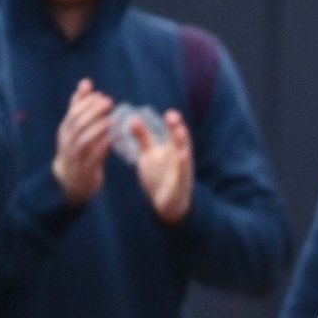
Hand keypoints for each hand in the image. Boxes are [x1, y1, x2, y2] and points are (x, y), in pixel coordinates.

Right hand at [51, 79, 116, 205]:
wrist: (69, 180)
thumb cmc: (76, 148)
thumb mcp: (74, 126)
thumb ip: (80, 105)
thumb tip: (86, 82)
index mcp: (66, 130)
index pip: (73, 113)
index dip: (86, 103)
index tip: (101, 95)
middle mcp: (68, 141)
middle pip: (78, 124)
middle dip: (93, 112)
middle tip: (109, 103)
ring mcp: (75, 156)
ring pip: (83, 141)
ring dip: (97, 129)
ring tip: (111, 120)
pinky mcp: (85, 169)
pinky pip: (92, 158)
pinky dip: (101, 148)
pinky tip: (111, 140)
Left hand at [126, 106, 193, 224]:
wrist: (169, 204)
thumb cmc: (161, 176)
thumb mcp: (150, 154)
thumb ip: (144, 137)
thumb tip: (134, 118)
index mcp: (173, 151)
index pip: (174, 134)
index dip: (174, 124)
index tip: (170, 113)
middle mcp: (180, 159)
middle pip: (181, 143)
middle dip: (179, 131)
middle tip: (174, 117)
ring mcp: (181, 173)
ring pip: (184, 158)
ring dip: (182, 146)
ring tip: (180, 133)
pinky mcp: (179, 187)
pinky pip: (181, 177)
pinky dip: (182, 168)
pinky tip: (182, 157)